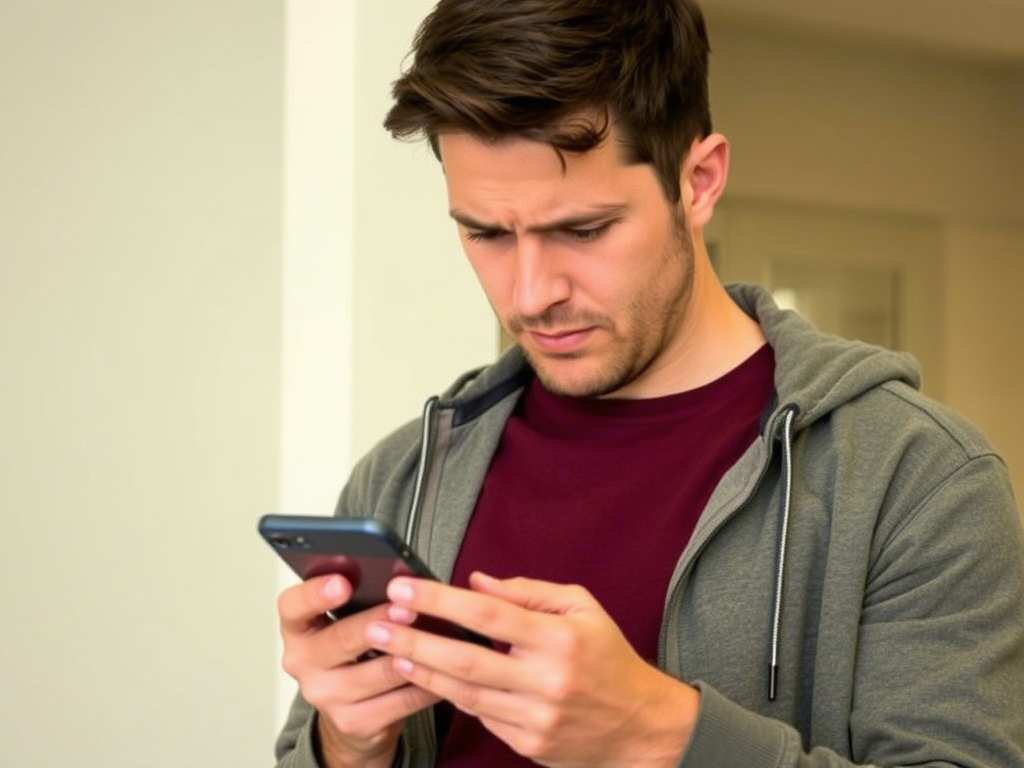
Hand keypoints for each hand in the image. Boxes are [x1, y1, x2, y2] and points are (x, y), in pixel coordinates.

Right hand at [276, 574, 440, 767]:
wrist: (352, 714)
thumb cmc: (354, 652)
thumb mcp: (345, 622)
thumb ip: (360, 600)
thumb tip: (403, 580)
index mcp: (298, 630)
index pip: (293, 606)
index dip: (315, 593)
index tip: (343, 582)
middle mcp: (303, 664)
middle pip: (342, 639)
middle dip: (379, 621)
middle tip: (408, 608)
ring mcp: (327, 697)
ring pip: (379, 672)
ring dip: (413, 653)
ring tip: (439, 635)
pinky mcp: (354, 722)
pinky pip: (400, 701)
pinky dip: (426, 684)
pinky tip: (444, 670)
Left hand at [363, 573, 699, 767]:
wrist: (641, 726)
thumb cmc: (609, 659)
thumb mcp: (582, 608)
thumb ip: (528, 592)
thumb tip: (477, 582)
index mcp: (560, 639)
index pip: (489, 615)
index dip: (442, 600)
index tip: (407, 588)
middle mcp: (546, 681)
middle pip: (466, 661)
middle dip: (414, 641)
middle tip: (377, 625)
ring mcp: (536, 718)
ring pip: (465, 694)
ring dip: (422, 671)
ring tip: (390, 650)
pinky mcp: (528, 744)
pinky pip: (480, 716)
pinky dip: (453, 695)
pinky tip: (429, 677)